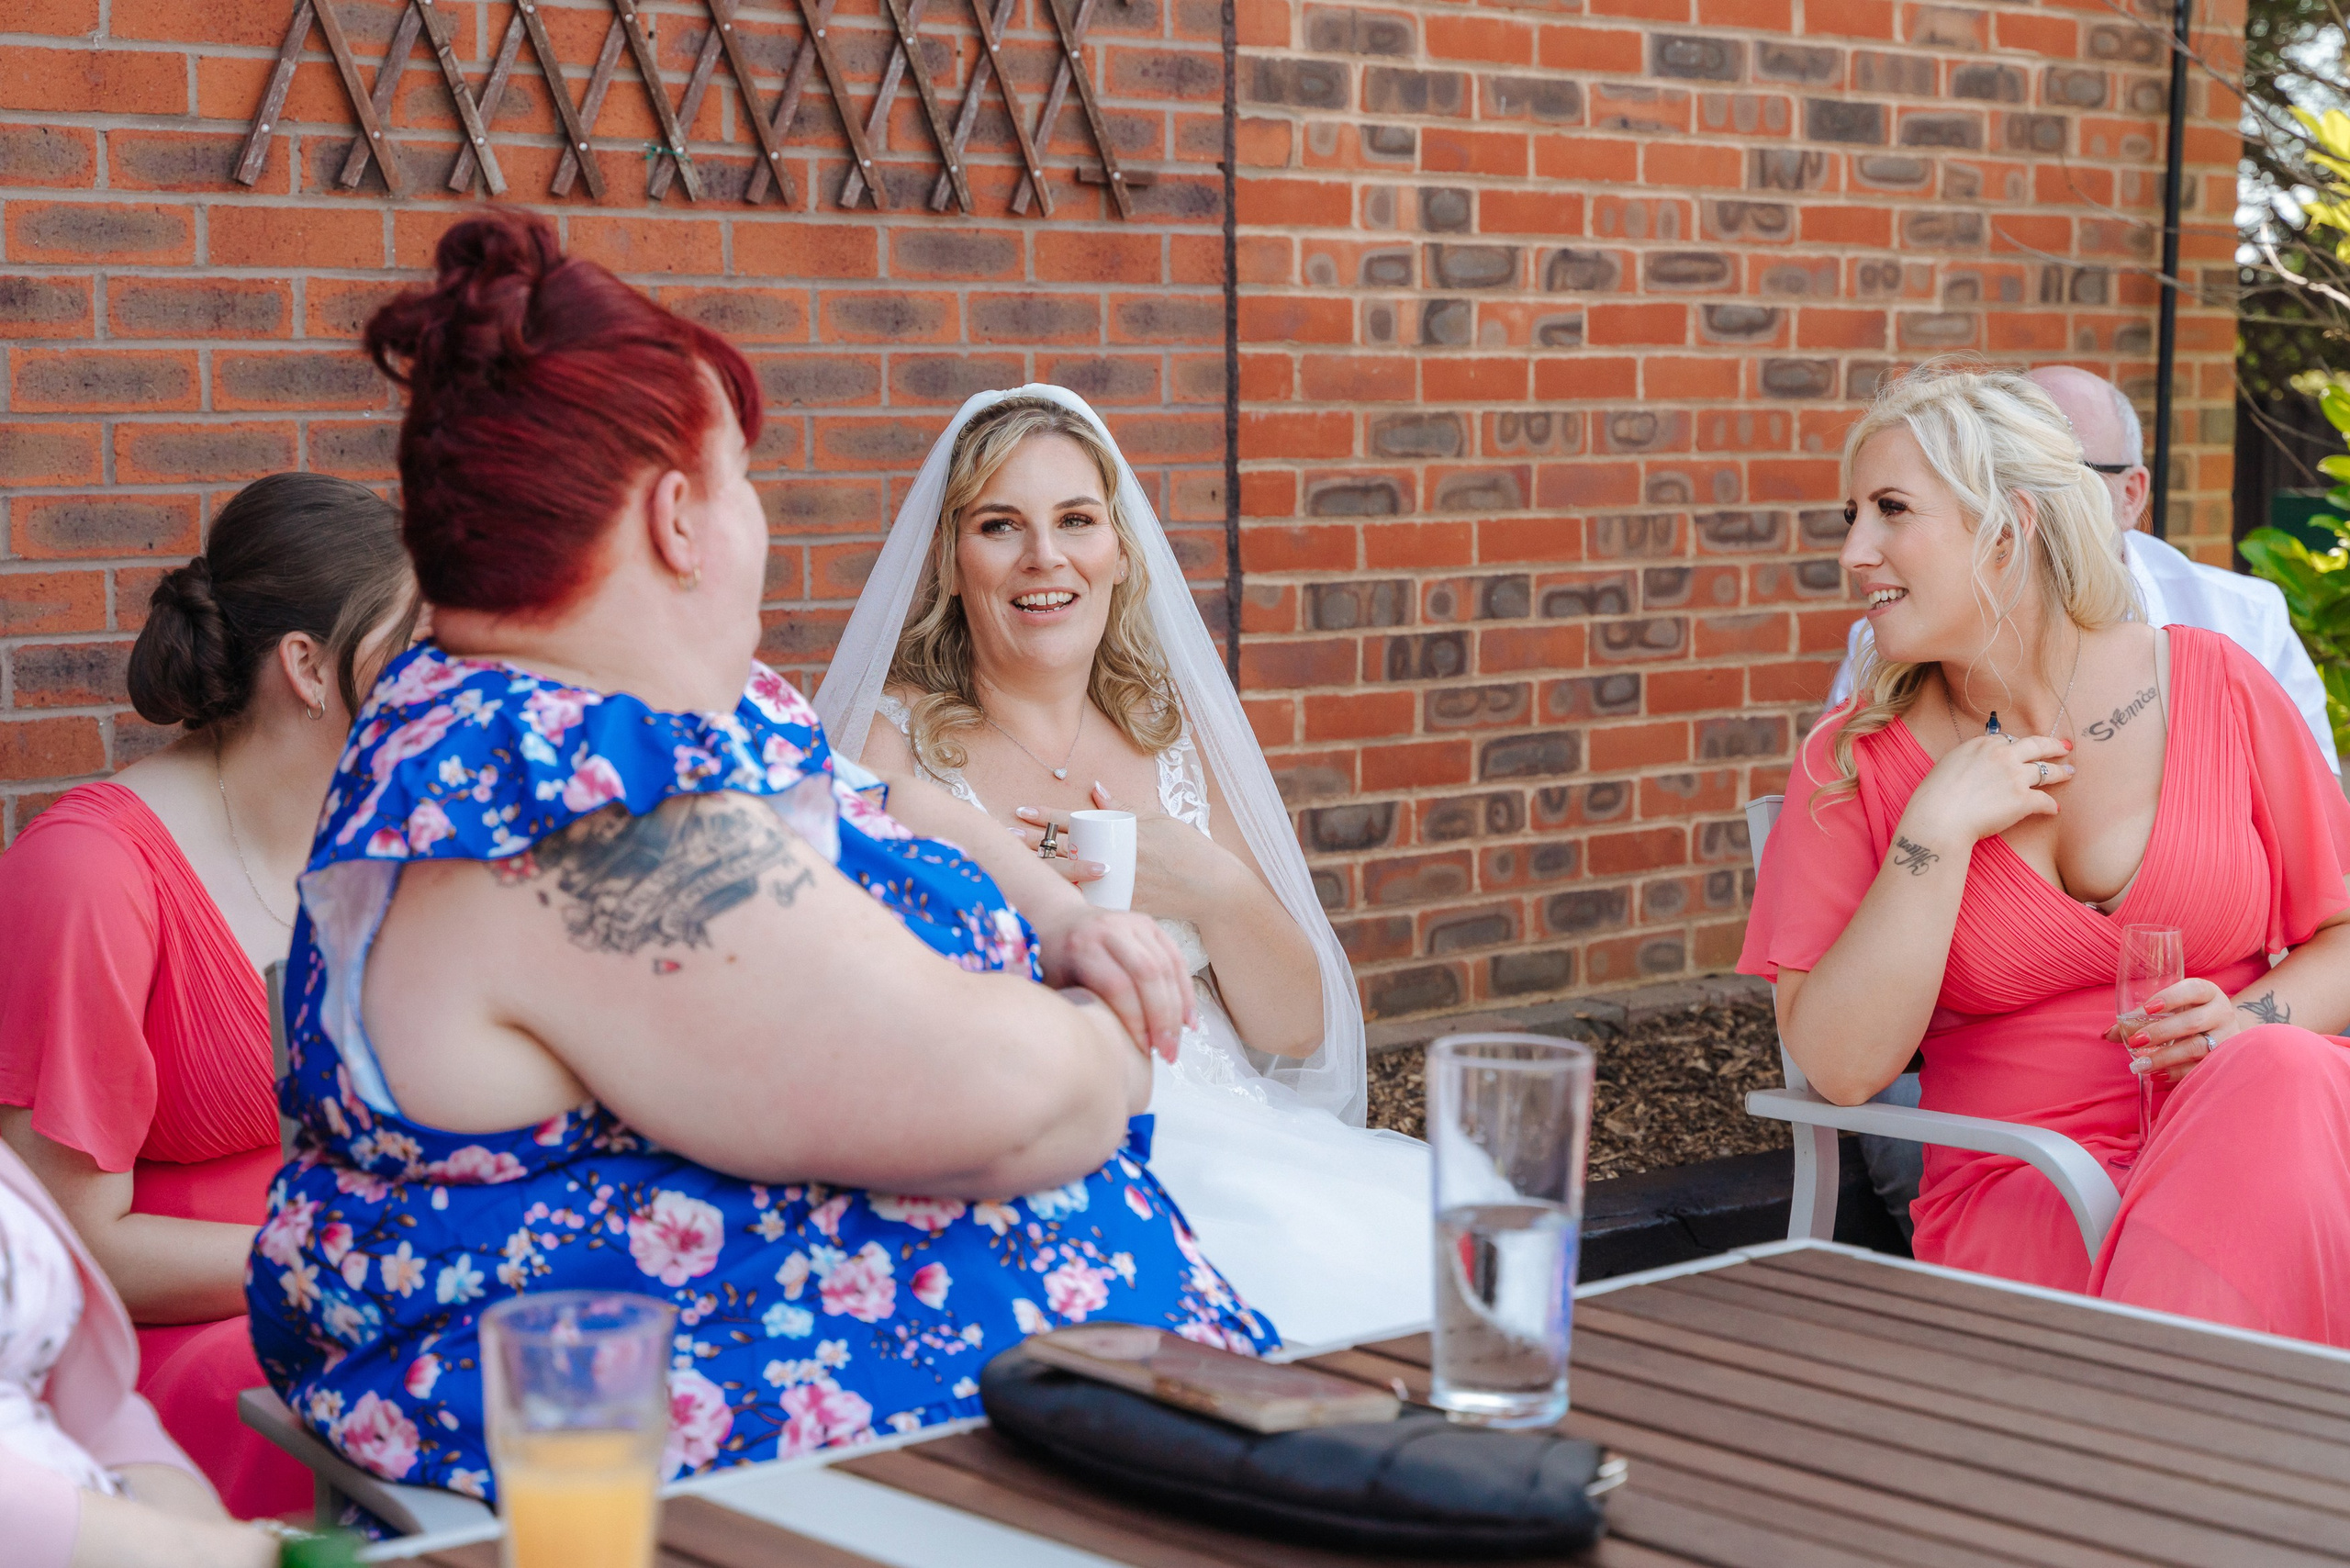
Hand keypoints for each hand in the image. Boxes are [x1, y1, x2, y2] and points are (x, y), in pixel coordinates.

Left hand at [1018, 782, 1235, 924]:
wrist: (1210, 886)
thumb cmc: (1186, 847)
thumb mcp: (1155, 818)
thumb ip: (1122, 805)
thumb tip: (1095, 788)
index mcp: (1119, 829)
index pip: (1073, 820)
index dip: (1044, 815)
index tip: (1020, 811)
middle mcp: (1112, 854)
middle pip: (1063, 848)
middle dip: (1031, 843)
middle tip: (1004, 838)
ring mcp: (1115, 881)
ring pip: (1068, 876)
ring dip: (1040, 869)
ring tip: (1015, 866)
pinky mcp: (1120, 904)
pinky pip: (1087, 900)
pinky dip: (1066, 897)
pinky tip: (1043, 898)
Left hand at [1026, 900, 1194, 1062]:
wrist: (1058, 920)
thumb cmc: (1053, 961)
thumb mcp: (1054, 984)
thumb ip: (1078, 1008)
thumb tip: (1104, 1049)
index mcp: (1082, 945)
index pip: (1118, 986)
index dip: (1135, 1021)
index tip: (1141, 1051)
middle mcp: (1111, 929)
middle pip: (1148, 975)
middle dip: (1163, 1019)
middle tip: (1166, 1054)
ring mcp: (1134, 923)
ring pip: (1167, 968)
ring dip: (1177, 1011)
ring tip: (1174, 1044)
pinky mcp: (1151, 925)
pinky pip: (1176, 960)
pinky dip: (1185, 993)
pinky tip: (1187, 1021)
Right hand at [1902, 732, 2075, 845]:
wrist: (1939, 817)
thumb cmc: (1935, 795)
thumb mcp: (1949, 764)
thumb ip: (1969, 759)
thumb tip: (1978, 766)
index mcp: (1983, 745)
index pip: (2009, 740)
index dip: (2020, 745)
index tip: (2027, 747)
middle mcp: (2003, 756)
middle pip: (2036, 746)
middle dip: (2054, 745)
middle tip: (2065, 747)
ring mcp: (2015, 776)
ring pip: (2046, 771)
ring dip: (2060, 772)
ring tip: (2069, 773)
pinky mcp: (2023, 800)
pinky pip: (2044, 801)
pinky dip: (2050, 806)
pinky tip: (2054, 809)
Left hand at [2106, 976, 2235, 1083]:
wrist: (2223, 1030)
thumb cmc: (2188, 1014)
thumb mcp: (2171, 1009)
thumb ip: (2141, 1017)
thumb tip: (2108, 1034)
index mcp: (2208, 992)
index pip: (2194, 989)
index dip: (2171, 998)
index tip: (2148, 1008)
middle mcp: (2222, 1012)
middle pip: (2193, 1022)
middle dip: (2161, 1032)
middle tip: (2135, 1042)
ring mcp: (2228, 1036)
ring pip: (2199, 1048)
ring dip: (2166, 1057)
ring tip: (2141, 1065)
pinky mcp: (2227, 1059)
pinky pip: (2202, 1068)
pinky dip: (2178, 1072)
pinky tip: (2157, 1075)